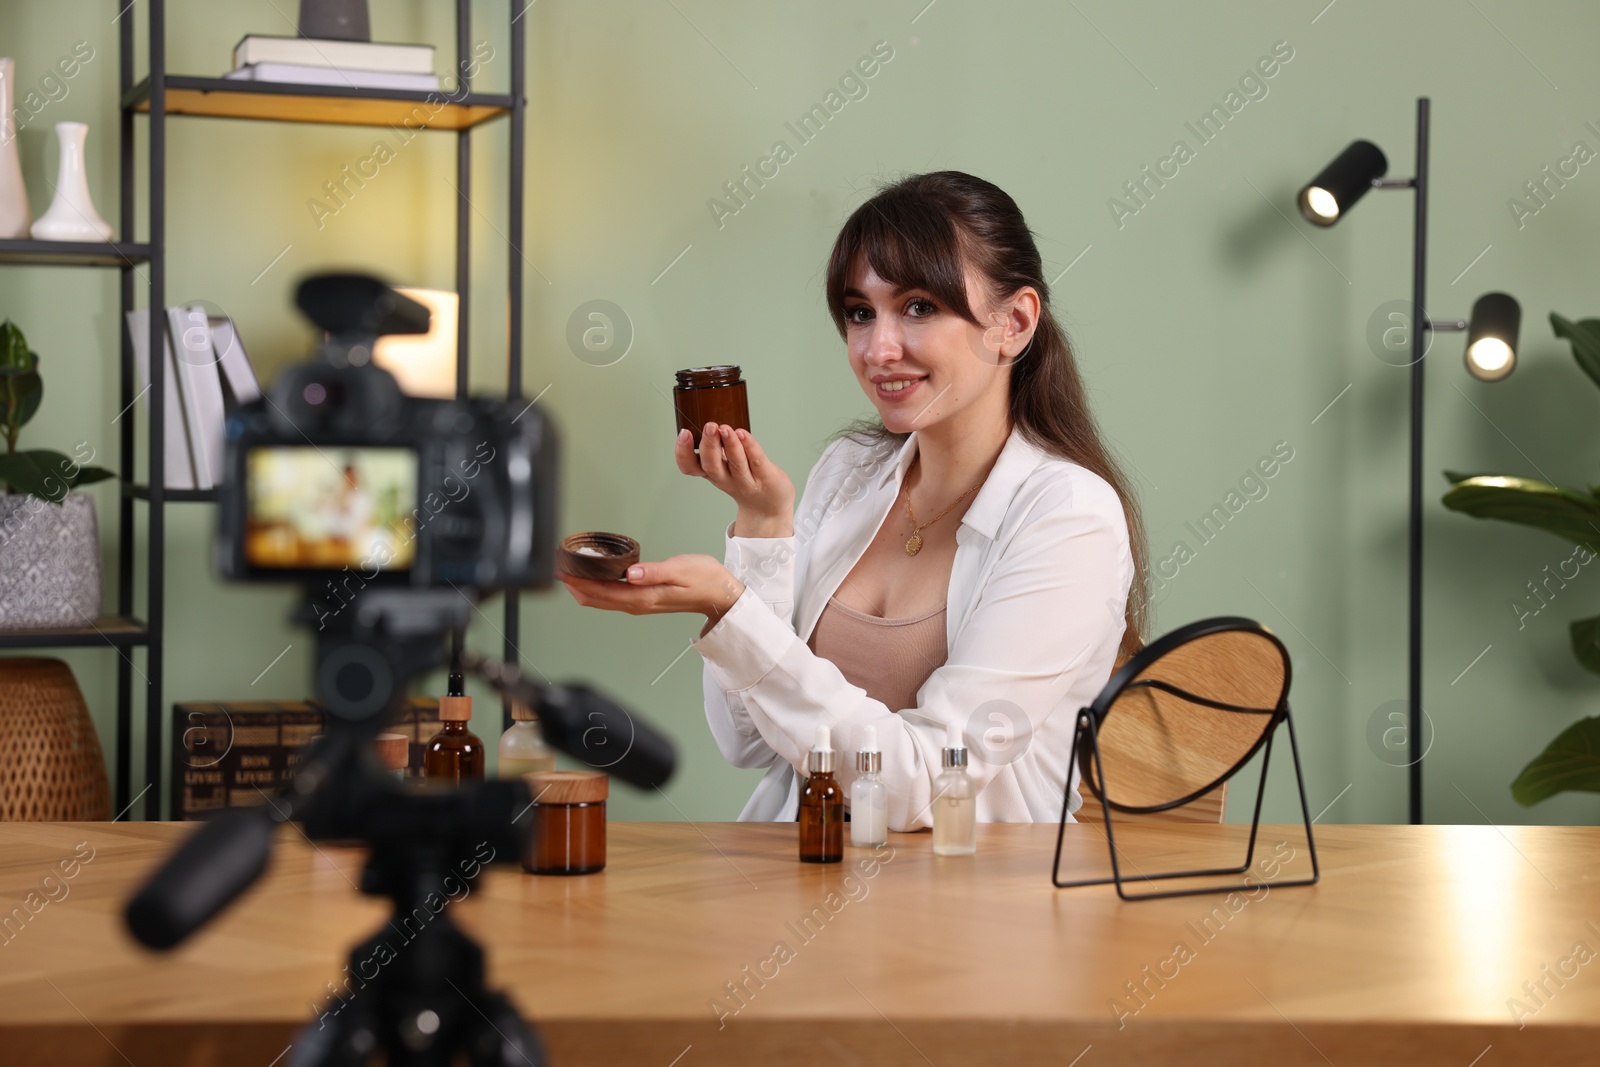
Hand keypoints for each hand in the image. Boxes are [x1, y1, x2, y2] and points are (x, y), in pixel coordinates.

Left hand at [557, 554, 745, 625]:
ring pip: (601, 601)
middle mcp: (637, 604)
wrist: (720, 595)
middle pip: (595, 599)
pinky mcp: (643, 600)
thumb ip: (655, 572)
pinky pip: (611, 598)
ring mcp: (639, 604)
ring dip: (582, 587)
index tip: (562, 568)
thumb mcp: (682, 570)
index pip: (602, 592)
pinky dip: (596, 589)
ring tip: (567, 571)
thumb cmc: (706, 580)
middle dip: (574, 584)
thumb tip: (630, 574)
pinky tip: (591, 578)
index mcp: (644, 597)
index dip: (579, 581)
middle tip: (556, 566)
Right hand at [676, 423, 793, 528]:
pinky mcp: (765, 476)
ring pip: (736, 463)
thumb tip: (709, 410)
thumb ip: (717, 445)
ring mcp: (746, 479)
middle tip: (709, 426)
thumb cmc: (745, 480)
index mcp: (712, 473)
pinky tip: (744, 434)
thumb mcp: (724, 465)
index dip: (683, 453)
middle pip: (712, 466)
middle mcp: (726, 479)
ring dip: (729, 445)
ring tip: (725, 429)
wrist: (769, 507)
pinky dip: (749, 446)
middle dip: (709, 446)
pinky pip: (756, 461)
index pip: (690, 467)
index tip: (684, 433)